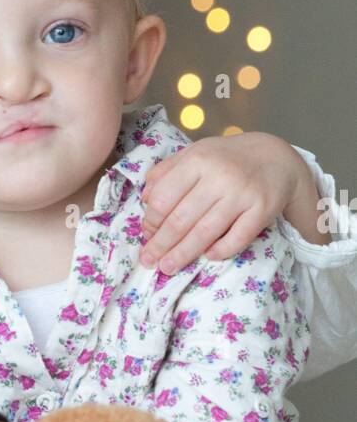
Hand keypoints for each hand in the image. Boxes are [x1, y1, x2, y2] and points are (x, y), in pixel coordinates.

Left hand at [139, 133, 304, 274]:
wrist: (277, 157)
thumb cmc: (227, 159)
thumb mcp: (195, 154)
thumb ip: (167, 171)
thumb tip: (144, 200)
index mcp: (197, 160)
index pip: (163, 198)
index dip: (151, 221)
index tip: (146, 234)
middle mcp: (219, 176)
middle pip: (180, 219)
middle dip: (160, 244)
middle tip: (149, 260)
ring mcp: (242, 194)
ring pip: (204, 233)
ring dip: (182, 254)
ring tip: (168, 267)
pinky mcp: (262, 210)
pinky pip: (237, 238)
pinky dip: (220, 251)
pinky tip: (207, 257)